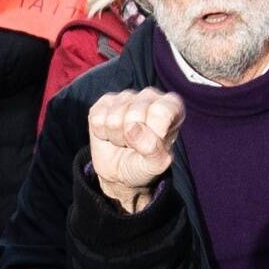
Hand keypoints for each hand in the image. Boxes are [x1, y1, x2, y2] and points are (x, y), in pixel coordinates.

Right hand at [83, 87, 184, 208]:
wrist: (120, 172)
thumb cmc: (144, 164)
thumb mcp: (156, 164)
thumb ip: (152, 148)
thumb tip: (132, 127)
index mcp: (171, 106)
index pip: (161, 112)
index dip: (153, 133)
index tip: (153, 144)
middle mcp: (150, 96)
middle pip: (135, 114)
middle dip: (131, 137)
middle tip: (135, 144)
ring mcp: (125, 96)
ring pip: (114, 117)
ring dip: (116, 137)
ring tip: (124, 140)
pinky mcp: (104, 102)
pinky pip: (97, 118)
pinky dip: (102, 133)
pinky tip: (110, 134)